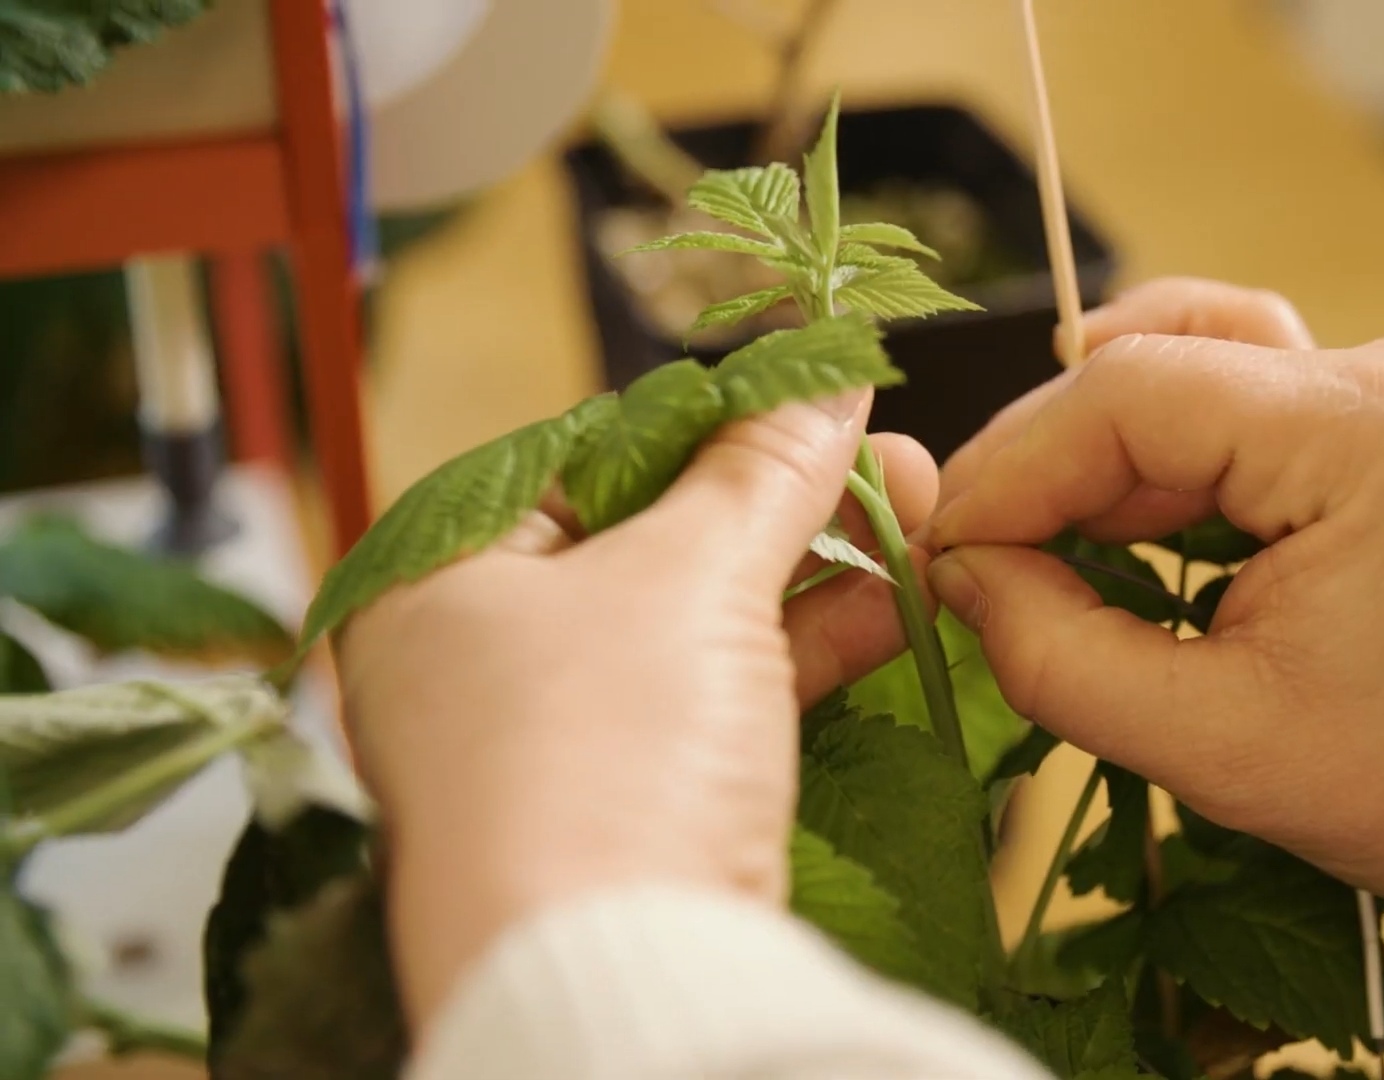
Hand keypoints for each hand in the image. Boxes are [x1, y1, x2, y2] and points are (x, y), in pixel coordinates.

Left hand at [338, 393, 936, 1022]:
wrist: (624, 981)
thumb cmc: (600, 758)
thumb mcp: (690, 577)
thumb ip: (762, 470)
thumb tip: (824, 378)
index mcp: (440, 584)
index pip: (586, 460)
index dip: (710, 420)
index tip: (810, 394)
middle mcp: (483, 664)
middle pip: (655, 541)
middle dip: (785, 498)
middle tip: (890, 456)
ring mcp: (561, 746)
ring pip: (702, 624)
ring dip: (815, 571)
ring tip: (919, 515)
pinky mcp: (636, 812)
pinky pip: (727, 701)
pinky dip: (806, 652)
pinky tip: (895, 606)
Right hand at [928, 279, 1383, 978]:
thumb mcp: (1215, 744)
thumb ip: (1059, 653)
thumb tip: (959, 574)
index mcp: (1359, 431)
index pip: (1126, 394)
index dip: (1010, 467)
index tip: (941, 553)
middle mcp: (1376, 376)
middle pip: (1146, 366)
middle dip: (1042, 463)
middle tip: (969, 561)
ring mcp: (1382, 390)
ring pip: (1181, 365)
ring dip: (1094, 451)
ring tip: (1038, 545)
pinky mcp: (1372, 423)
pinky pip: (1228, 403)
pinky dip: (1154, 462)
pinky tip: (1117, 529)